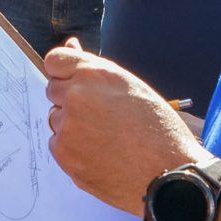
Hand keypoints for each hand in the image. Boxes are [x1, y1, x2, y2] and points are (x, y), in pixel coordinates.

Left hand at [41, 43, 203, 216]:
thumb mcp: (132, 87)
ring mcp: (67, 127)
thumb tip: (70, 46)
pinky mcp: (64, 155)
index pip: (55, 61)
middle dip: (70, 99)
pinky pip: (58, 145)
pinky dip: (73, 149)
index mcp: (95, 74)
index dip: (65, 72)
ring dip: (72, 125)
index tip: (76, 83)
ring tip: (106, 139)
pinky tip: (100, 154)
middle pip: (54, 91)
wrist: (167, 174)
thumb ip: (95, 68)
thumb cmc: (159, 130)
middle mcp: (76, 96)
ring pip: (57, 119)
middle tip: (101, 116)